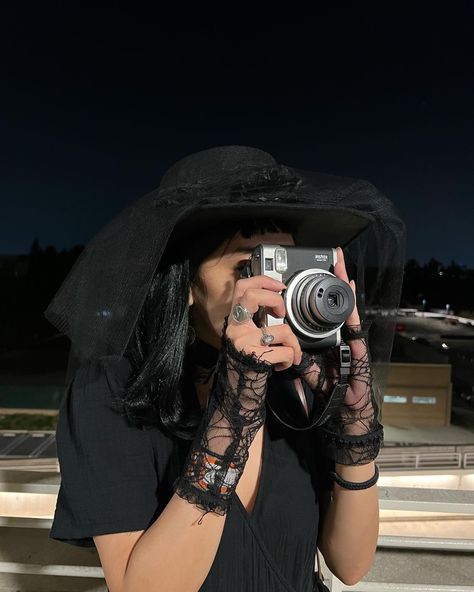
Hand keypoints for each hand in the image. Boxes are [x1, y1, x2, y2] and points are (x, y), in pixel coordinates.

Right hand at [225, 275, 302, 370]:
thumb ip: (257, 318)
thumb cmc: (248, 360)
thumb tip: (278, 303)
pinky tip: (281, 364)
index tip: (279, 286)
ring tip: (288, 353)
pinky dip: (290, 359)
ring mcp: (244, 341)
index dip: (262, 281)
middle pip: (252, 296)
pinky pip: (286, 351)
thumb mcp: (249, 335)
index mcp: (236, 319)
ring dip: (293, 344)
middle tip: (281, 313)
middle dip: (275, 300)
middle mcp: (236, 328)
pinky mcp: (255, 356)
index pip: (242, 288)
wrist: (240, 389)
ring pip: (282, 330)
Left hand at [297, 247, 371, 414]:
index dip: (318, 292)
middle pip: (334, 300)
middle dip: (333, 278)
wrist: (346, 404)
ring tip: (339, 261)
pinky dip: (350, 301)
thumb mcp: (308, 369)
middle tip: (332, 256)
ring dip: (341, 282)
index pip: (320, 309)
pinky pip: (352, 318)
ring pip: (344, 303)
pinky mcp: (356, 340)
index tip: (315, 275)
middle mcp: (338, 331)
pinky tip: (348, 285)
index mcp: (327, 336)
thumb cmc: (331, 387)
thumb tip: (284, 347)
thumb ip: (300, 358)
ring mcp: (348, 334)